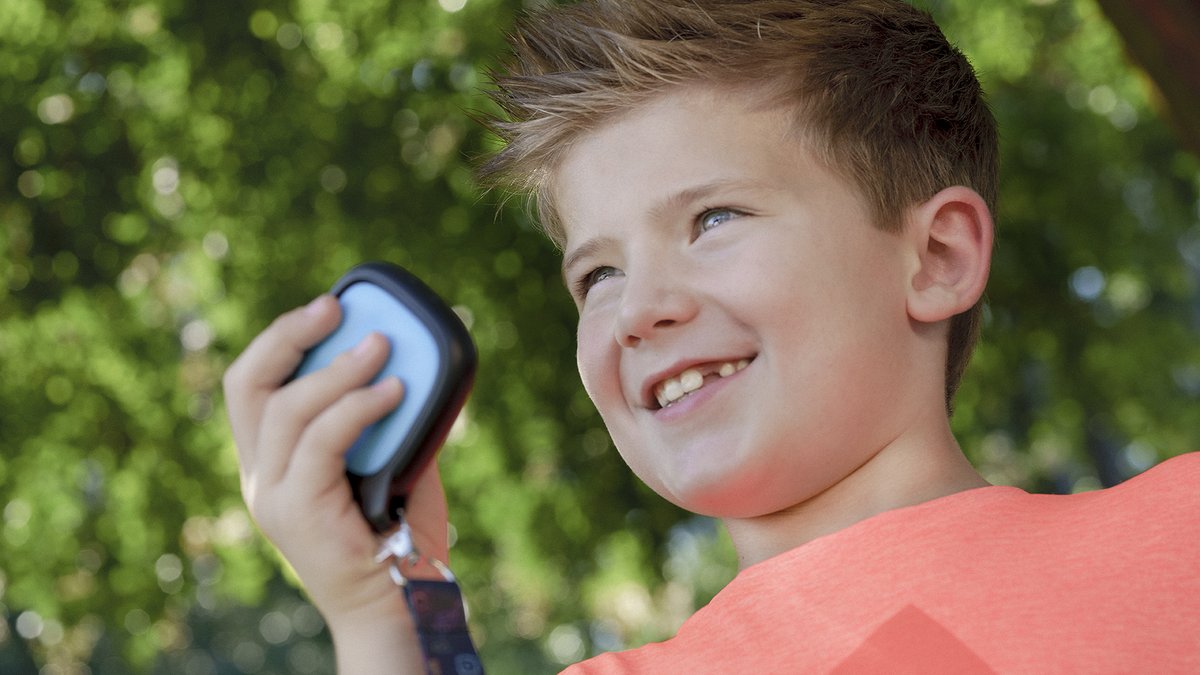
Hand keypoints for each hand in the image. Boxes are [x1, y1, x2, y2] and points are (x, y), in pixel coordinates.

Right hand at [223, 295, 448, 669]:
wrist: (399, 605)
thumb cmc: (400, 537)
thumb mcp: (394, 462)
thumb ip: (390, 420)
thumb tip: (415, 366)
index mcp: (274, 460)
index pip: (253, 384)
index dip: (282, 338)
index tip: (327, 309)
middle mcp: (261, 475)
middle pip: (247, 385)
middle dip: (288, 336)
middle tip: (335, 309)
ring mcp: (273, 495)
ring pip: (286, 409)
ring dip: (338, 370)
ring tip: (383, 348)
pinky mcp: (297, 512)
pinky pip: (322, 443)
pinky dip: (359, 408)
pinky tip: (395, 392)